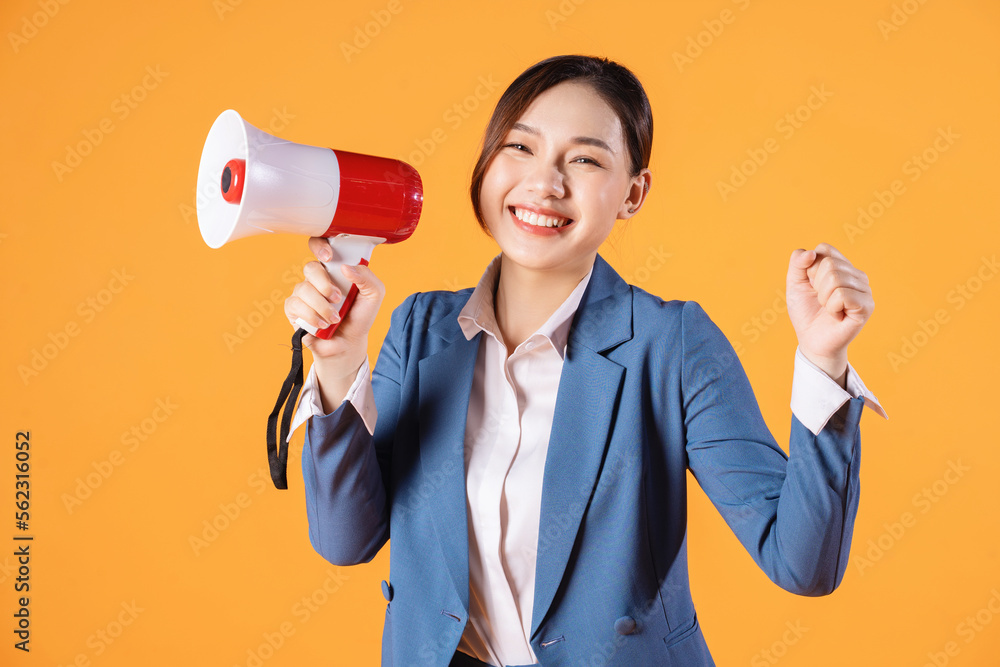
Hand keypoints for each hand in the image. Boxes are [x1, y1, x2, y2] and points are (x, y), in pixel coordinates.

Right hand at [284, 237, 384, 379]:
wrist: (348, 343)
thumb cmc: (359, 316)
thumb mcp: (374, 296)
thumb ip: (367, 278)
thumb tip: (347, 268)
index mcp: (335, 269)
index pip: (320, 246)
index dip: (320, 246)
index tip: (329, 257)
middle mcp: (317, 278)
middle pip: (310, 267)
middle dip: (325, 284)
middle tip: (338, 298)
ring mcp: (303, 292)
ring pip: (304, 288)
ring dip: (322, 307)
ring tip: (334, 319)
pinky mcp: (294, 308)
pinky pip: (295, 304)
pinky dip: (312, 316)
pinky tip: (322, 325)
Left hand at [786, 242, 873, 381]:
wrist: (811, 340)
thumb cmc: (806, 311)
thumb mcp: (795, 284)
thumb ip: (797, 263)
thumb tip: (811, 252)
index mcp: (842, 265)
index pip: (824, 249)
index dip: (810, 269)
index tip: (812, 286)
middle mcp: (857, 274)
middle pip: (829, 264)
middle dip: (816, 285)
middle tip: (821, 301)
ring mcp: (865, 290)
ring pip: (835, 278)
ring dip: (823, 298)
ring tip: (828, 308)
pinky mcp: (867, 306)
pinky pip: (842, 295)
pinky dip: (831, 307)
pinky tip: (836, 315)